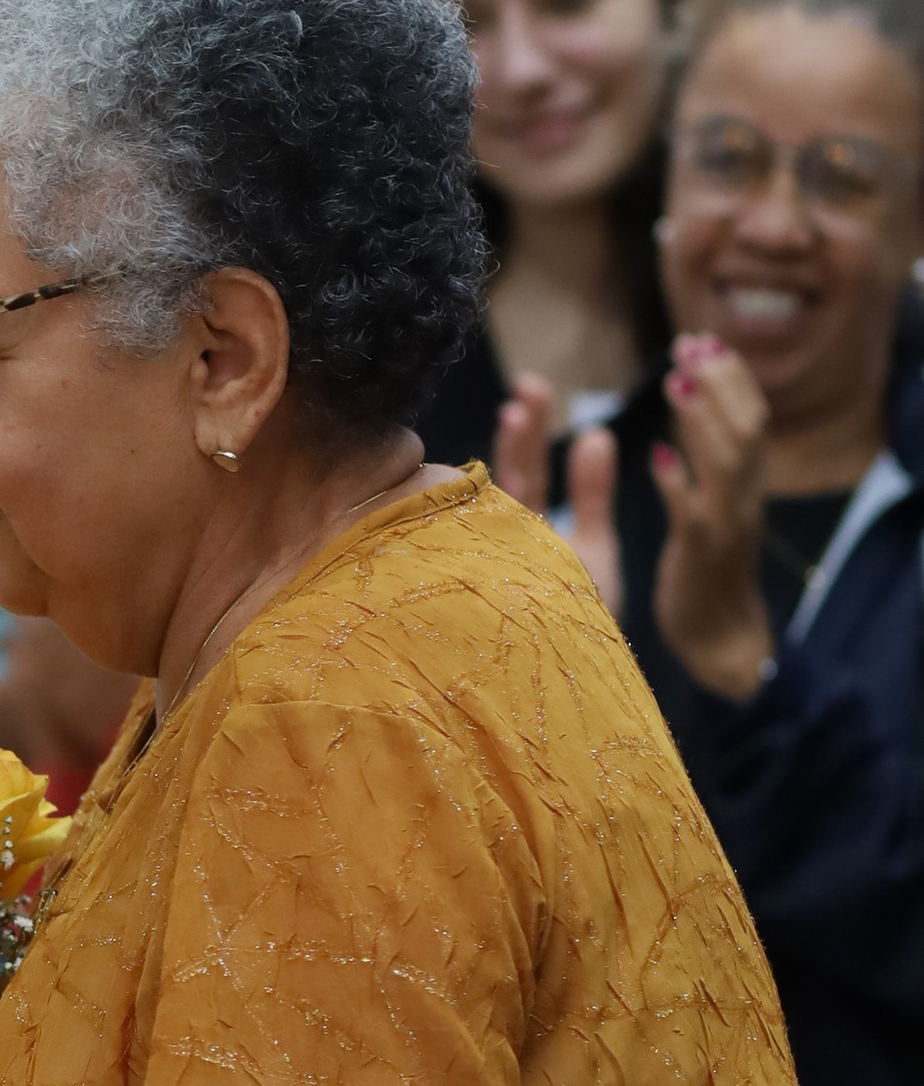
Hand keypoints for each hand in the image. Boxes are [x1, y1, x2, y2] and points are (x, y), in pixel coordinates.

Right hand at [494, 374, 623, 620]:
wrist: (576, 696)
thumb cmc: (583, 625)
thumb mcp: (594, 550)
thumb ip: (592, 495)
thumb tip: (597, 435)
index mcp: (523, 537)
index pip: (521, 473)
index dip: (527, 433)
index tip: (534, 392)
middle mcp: (499, 549)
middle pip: (506, 480)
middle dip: (519, 433)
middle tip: (527, 388)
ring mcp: (491, 569)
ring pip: (494, 504)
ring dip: (512, 458)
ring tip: (521, 412)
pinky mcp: (491, 593)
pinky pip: (489, 542)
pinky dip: (496, 508)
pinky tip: (499, 467)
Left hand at [655, 336, 773, 696]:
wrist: (721, 640)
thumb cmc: (706, 574)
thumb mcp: (709, 513)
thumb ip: (700, 473)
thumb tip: (679, 433)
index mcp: (745, 487)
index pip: (749, 418)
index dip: (730, 378)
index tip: (703, 341)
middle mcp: (744, 499)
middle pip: (746, 428)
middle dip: (721, 383)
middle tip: (689, 346)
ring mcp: (726, 525)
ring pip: (728, 461)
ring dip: (703, 418)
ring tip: (675, 381)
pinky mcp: (700, 554)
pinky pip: (693, 512)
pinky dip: (678, 481)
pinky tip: (657, 454)